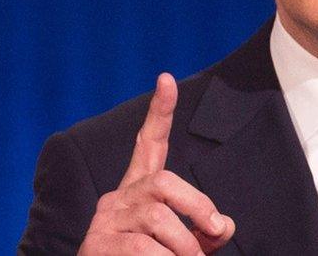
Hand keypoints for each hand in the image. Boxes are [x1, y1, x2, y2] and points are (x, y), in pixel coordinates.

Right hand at [79, 73, 235, 254]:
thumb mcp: (187, 245)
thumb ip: (207, 231)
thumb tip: (221, 225)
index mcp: (140, 190)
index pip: (149, 144)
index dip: (160, 112)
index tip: (167, 79)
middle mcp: (119, 197)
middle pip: (165, 182)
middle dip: (198, 206)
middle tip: (212, 234)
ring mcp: (105, 219)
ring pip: (159, 218)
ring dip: (185, 247)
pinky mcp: (96, 245)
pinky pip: (142, 249)